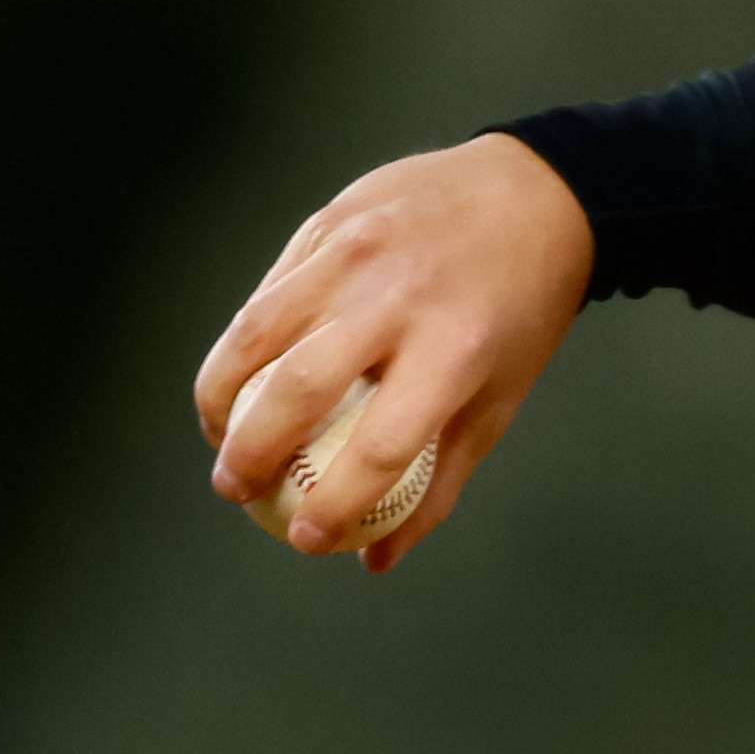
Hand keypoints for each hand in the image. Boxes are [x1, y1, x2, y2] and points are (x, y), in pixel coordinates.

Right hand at [195, 132, 595, 569]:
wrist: (534, 195)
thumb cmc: (519, 312)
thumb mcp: (501, 395)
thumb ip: (439, 479)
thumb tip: (375, 558)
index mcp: (457, 349)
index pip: (379, 445)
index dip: (334, 504)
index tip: (304, 537)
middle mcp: (399, 298)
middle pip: (297, 390)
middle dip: (250, 454)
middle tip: (236, 490)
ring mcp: (357, 253)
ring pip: (256, 335)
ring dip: (221, 397)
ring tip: (220, 437)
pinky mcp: (328, 223)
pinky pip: (266, 295)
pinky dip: (242, 345)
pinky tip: (240, 378)